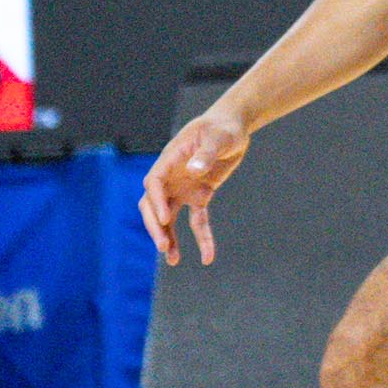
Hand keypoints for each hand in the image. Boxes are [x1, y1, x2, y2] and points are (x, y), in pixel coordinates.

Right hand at [142, 106, 249, 262]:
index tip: (165, 218)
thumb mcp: (217, 137)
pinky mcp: (199, 197)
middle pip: (154, 205)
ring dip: (170, 237)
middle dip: (156, 226)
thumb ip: (206, 154)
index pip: (154, 183)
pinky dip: (202, 237)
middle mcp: (172, 177)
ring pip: (170, 218)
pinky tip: (207, 256)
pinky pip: (198, 221)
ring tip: (173, 260)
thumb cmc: (222, 127)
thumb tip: (194, 171)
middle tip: (163, 246)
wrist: (233, 128)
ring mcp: (183, 189)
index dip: (156, 202)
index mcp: (170, 159)